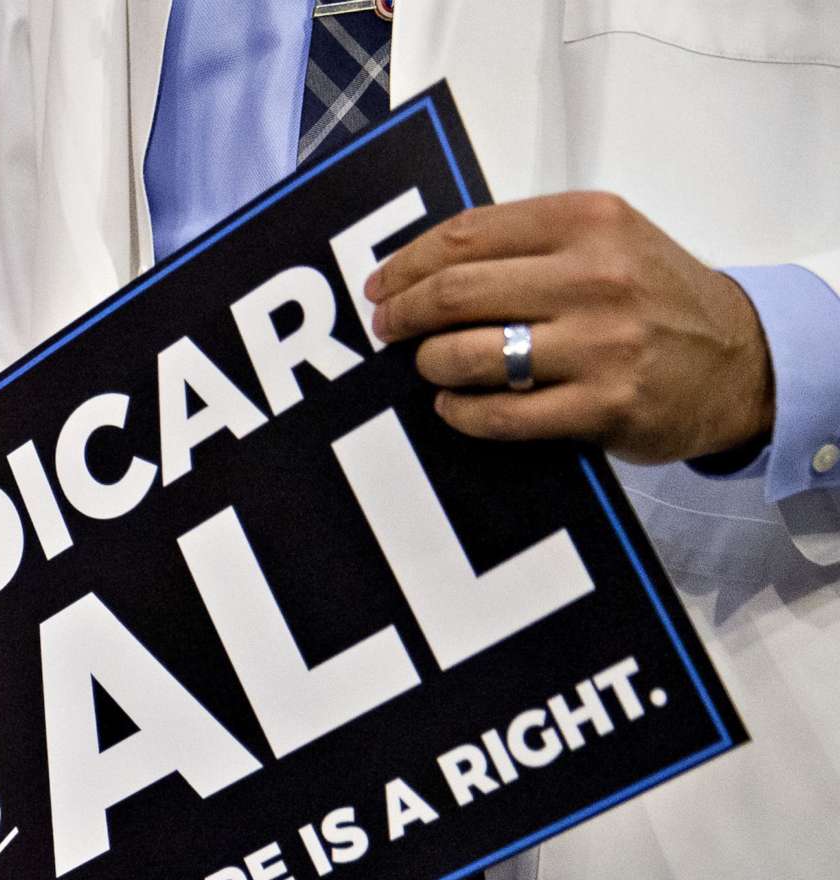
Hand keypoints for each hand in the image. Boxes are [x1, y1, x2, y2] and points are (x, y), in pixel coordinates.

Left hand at [366, 191, 773, 464]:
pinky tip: (455, 406)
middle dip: (404, 315)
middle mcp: (595, 277)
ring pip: (468, 356)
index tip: (381, 286)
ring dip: (430, 365)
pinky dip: (460, 413)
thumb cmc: (654, 297)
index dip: (407, 264)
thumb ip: (529, 243)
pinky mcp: (602, 406)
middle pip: (456, 293)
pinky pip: (497, 415)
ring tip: (430, 366)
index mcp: (590, 221)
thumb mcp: (607, 242)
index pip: (467, 236)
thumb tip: (424, 266)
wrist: (741, 359)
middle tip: (388, 329)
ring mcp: (601, 344)